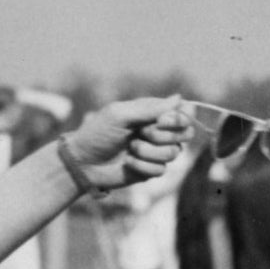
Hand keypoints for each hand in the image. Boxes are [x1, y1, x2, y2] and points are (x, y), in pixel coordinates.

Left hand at [62, 98, 191, 192]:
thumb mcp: (121, 114)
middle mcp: (158, 131)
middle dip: (163, 136)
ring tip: (130, 149)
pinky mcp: (151, 170)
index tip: (162, 121)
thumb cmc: (98, 133)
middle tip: (142, 133)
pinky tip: (128, 163)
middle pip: (185, 134)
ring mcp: (156, 152)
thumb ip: (151, 108)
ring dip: (148, 151)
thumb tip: (180, 98)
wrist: (84, 162)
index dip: (179, 119)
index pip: (183, 113)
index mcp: (152, 113)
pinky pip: (161, 169)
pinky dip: (142, 166)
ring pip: (173, 153)